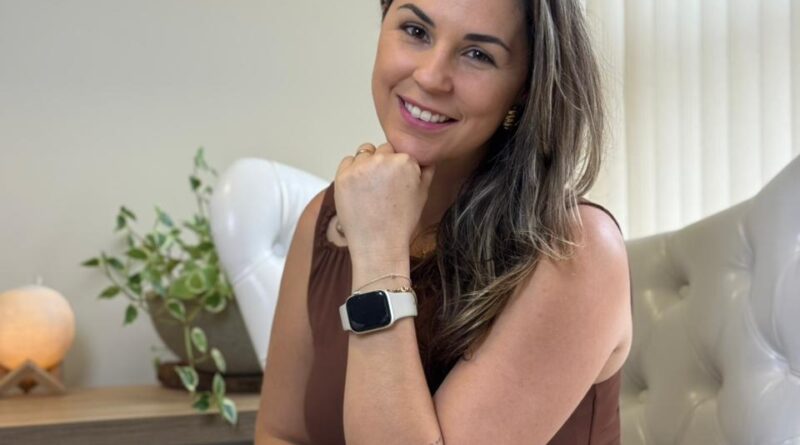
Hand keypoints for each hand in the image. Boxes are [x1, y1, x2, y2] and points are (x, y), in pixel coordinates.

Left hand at [334, 142, 435, 260]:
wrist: (380, 244)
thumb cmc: (401, 222)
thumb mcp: (423, 194)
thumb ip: (426, 170)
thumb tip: (426, 156)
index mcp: (405, 160)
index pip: (399, 151)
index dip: (397, 166)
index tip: (395, 180)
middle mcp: (383, 159)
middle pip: (382, 149)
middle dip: (382, 163)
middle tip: (382, 187)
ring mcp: (361, 167)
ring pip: (364, 153)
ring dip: (366, 164)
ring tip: (370, 189)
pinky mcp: (343, 176)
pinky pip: (347, 162)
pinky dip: (351, 172)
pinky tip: (358, 190)